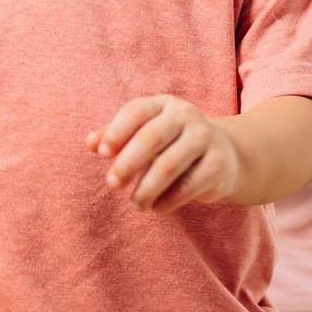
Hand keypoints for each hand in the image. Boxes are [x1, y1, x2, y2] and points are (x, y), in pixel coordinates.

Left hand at [88, 95, 241, 213]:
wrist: (222, 152)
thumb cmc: (169, 142)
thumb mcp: (143, 132)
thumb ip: (114, 136)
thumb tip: (89, 144)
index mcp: (163, 103)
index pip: (136, 111)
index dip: (116, 132)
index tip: (100, 154)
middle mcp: (186, 115)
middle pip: (151, 138)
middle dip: (128, 163)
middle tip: (112, 183)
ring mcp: (205, 138)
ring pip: (168, 166)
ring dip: (146, 189)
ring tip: (135, 204)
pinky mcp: (218, 164)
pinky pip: (188, 186)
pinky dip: (168, 200)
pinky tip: (156, 207)